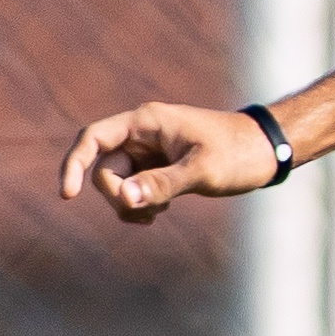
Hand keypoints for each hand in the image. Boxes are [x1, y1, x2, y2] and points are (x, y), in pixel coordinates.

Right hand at [57, 102, 284, 218]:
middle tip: (148, 212)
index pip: (94, 138)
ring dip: (130, 204)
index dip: (75, 164)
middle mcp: (142, 134)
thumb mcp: (202, 171)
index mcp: (146, 121)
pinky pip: (133, 190)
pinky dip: (139, 205)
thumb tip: (125, 200)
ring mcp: (149, 152)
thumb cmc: (238, 153)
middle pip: (104, 168)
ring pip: (118, 183)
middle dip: (118, 194)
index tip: (68, 195)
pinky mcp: (158, 168)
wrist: (266, 152)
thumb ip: (162, 184)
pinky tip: (160, 214)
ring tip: (160, 213)